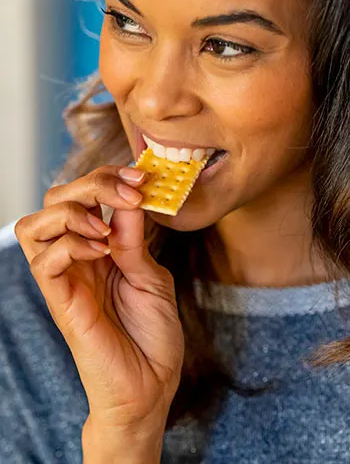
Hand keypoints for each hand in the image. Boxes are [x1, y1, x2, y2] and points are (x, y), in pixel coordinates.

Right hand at [15, 165, 184, 435]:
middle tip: (127, 192)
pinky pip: (44, 260)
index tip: (140, 177)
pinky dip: (70, 244)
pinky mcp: (60, 302)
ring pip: (34, 225)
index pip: (83, 197)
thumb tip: (126, 197)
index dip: (107, 178)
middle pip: (54, 200)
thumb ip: (134, 239)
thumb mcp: (151, 276)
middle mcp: (77, 259)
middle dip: (90, 184)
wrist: (151, 386)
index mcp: (99, 249)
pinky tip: (100, 251)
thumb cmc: (153, 334)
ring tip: (106, 228)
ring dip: (72, 212)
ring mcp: (65, 279)